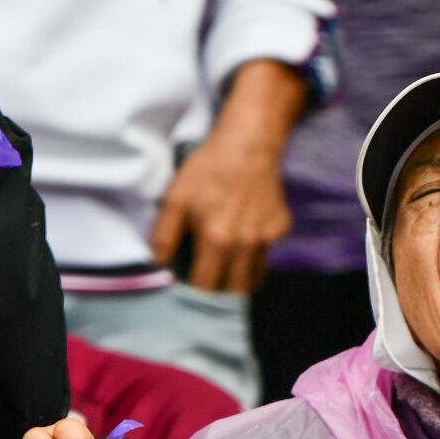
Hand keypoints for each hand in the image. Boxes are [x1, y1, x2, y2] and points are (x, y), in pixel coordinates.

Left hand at [150, 61, 305, 291]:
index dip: (195, 293)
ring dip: (238, 278)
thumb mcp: (176, 197)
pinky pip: (267, 254)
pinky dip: (254, 254)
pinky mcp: (281, 229)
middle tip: (208, 284)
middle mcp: (245, 245)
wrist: (249, 145)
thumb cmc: (208, 169)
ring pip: (253, 277)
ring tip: (225, 267)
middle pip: (234, 291)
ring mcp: (267, 238)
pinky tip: (244, 234)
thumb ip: (164, 235)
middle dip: (219, 293)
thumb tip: (158, 265)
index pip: (206, 288)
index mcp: (217, 240)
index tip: (189, 288)